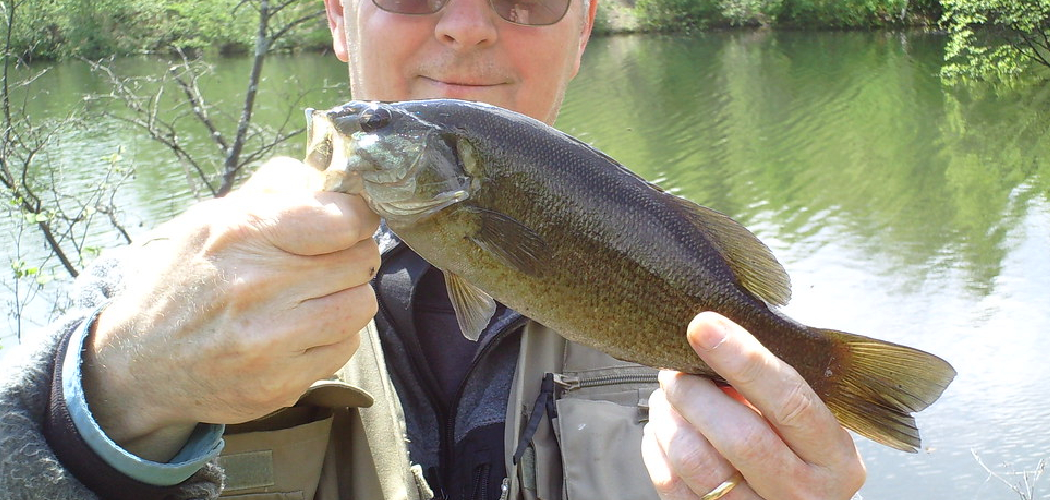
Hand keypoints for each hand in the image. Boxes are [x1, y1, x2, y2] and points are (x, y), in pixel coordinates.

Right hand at [82, 157, 380, 460]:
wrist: (142, 363)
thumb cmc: (187, 280)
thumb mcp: (213, 219)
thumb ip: (276, 187)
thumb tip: (329, 177)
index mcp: (242, 234)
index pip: (344, 221)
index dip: (356, 217)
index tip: (349, 221)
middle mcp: (258, 287)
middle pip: (361, 260)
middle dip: (351, 255)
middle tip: (326, 261)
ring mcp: (271, 341)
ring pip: (361, 304)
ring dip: (346, 297)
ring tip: (313, 296)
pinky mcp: (281, 383)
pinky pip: (346, 347)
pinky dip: (332, 336)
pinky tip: (300, 331)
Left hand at [641, 312, 865, 499]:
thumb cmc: (800, 453)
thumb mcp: (812, 424)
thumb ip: (773, 389)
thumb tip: (715, 338)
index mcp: (833, 458)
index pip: (790, 401)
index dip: (744, 360)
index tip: (705, 327)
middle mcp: (801, 492)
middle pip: (739, 436)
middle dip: (695, 393)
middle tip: (676, 370)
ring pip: (696, 461)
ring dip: (669, 418)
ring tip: (667, 397)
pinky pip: (672, 484)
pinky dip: (657, 448)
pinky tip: (663, 429)